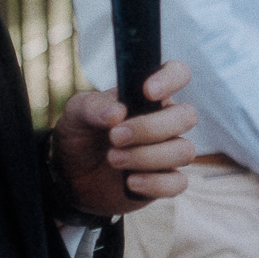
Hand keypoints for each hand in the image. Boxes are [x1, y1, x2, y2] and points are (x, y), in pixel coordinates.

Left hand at [55, 63, 197, 216]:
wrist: (71, 177)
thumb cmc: (80, 136)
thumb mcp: (75, 115)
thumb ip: (93, 107)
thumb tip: (117, 113)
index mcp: (148, 97)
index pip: (177, 74)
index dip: (171, 79)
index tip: (147, 92)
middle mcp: (165, 121)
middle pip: (186, 117)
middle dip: (150, 128)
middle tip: (115, 137)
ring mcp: (168, 152)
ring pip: (184, 151)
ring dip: (147, 156)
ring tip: (113, 159)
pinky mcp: (165, 181)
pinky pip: (178, 183)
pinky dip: (155, 183)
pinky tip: (130, 182)